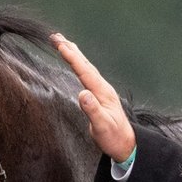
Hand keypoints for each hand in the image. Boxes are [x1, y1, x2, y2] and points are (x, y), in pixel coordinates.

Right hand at [51, 33, 136, 162]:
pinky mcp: (100, 95)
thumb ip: (92, 110)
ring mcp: (102, 91)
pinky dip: (79, 65)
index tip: (60, 45)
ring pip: (86, 68)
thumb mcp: (102, 126)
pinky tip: (77, 64)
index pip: (85, 71)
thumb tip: (82, 93)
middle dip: (70, 50)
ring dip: (75, 55)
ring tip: (63, 43)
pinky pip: (87, 75)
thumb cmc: (114, 137)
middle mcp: (103, 88)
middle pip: (85, 65)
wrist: (126, 145)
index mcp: (102, 93)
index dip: (72, 58)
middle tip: (56, 37)